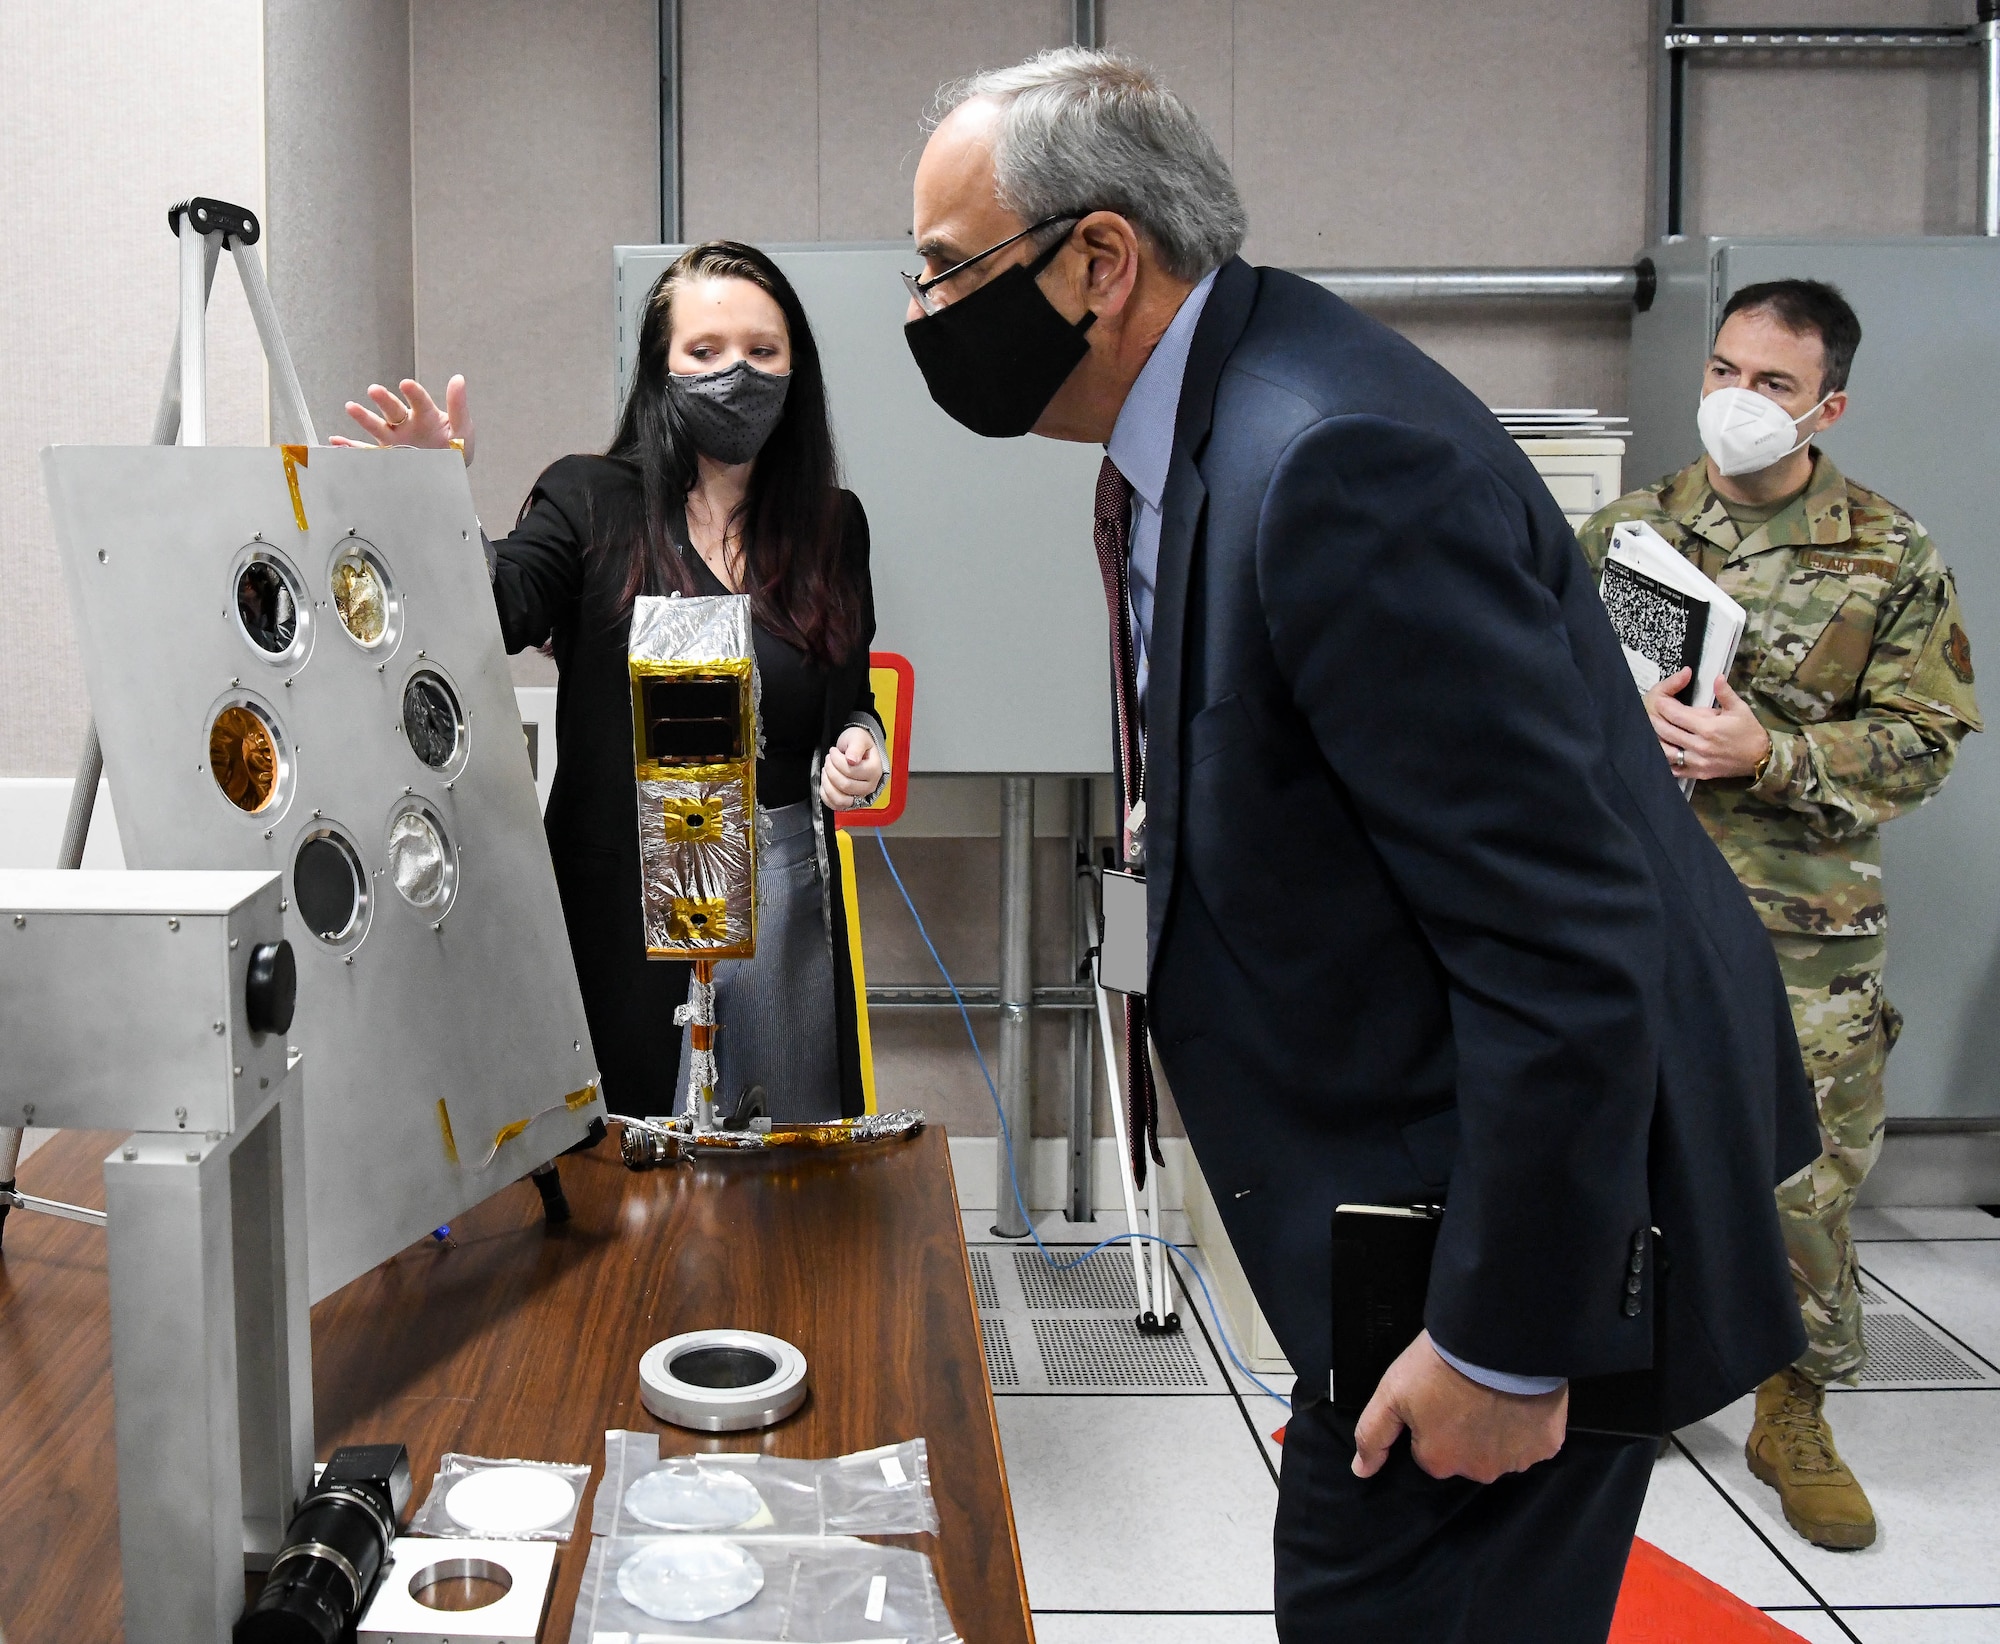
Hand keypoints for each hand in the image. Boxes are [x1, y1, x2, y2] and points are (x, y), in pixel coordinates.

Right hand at [332, 375, 473, 465]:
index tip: (406, 384)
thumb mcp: (462, 428)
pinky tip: (337, 442)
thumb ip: (458, 405)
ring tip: (351, 407)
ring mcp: (395, 439)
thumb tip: (458, 378)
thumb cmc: (456, 447)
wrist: (450, 473)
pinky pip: (367, 451)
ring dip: (364, 417)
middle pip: (393, 409)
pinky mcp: (388, 455)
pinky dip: (351, 447)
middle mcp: (406, 424)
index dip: (413, 392)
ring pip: (377, 426)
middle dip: (384, 400)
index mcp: (425, 415)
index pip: (419, 400)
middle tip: (375, 390)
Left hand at [820, 727, 883, 809]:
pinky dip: (826, 794)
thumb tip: (852, 760)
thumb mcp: (858, 738)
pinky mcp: (850, 802)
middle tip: (829, 759)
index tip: (833, 751)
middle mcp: (870, 786)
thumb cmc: (858, 743)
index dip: (836, 760)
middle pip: (845, 785)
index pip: (851, 771)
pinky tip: (826, 781)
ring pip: (839, 799)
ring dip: (827, 783)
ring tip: (826, 770)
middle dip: (831, 770)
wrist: (857, 750)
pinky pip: (835, 805)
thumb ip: (856, 747)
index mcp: (875, 770)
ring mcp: (860, 796)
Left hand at [1351, 1330, 1567, 1483]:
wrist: (1496, 1339)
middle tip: (1464, 1391)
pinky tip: (1520, 1399)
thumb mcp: (1391, 1393)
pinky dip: (1527, 1424)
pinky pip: (1534, 1441)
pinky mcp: (1547, 1444)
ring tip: (1493, 1391)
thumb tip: (1361, 1471)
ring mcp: (1516, 1461)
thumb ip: (1373, 1435)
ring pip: (1501, 1450)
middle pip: (1466, 1455)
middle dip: (1464, 1429)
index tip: (1436, 1396)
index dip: (1431, 1422)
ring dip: (1496, 1429)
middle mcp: (1478, 1471)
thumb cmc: (1439, 1364)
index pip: (1429, 1451)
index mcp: (1440, 1461)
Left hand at [1644, 669, 1769, 781]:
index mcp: (1708, 728)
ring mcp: (1697, 762)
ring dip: (1656, 741)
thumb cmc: (1749, 731)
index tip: (1658, 699)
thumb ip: (1725, 693)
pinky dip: (1665, 762)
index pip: (1676, 715)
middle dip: (1654, 720)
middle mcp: (1699, 745)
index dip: (1663, 706)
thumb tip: (1716, 676)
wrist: (1760, 758)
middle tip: (1648, 712)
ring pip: (1666, 751)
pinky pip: (1675, 769)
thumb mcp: (1740, 708)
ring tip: (1649, 731)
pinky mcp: (1697, 773)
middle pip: (1666, 731)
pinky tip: (1659, 753)